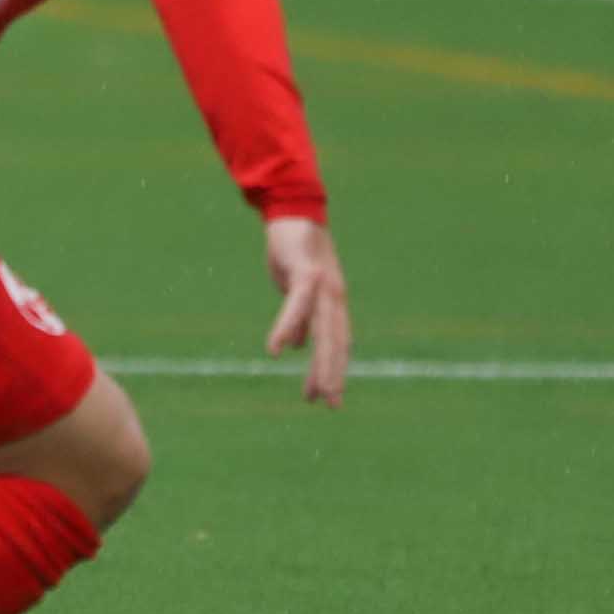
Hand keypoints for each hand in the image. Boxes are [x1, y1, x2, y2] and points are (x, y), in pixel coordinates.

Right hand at [262, 215, 350, 407]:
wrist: (291, 209)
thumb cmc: (292, 248)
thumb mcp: (295, 286)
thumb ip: (301, 315)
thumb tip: (300, 344)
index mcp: (333, 302)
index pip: (337, 342)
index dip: (333, 369)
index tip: (326, 397)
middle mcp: (335, 297)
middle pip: (336, 343)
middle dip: (332, 374)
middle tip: (329, 404)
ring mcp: (323, 286)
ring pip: (324, 332)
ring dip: (320, 363)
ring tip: (313, 390)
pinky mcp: (306, 274)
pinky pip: (297, 307)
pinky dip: (287, 328)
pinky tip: (277, 349)